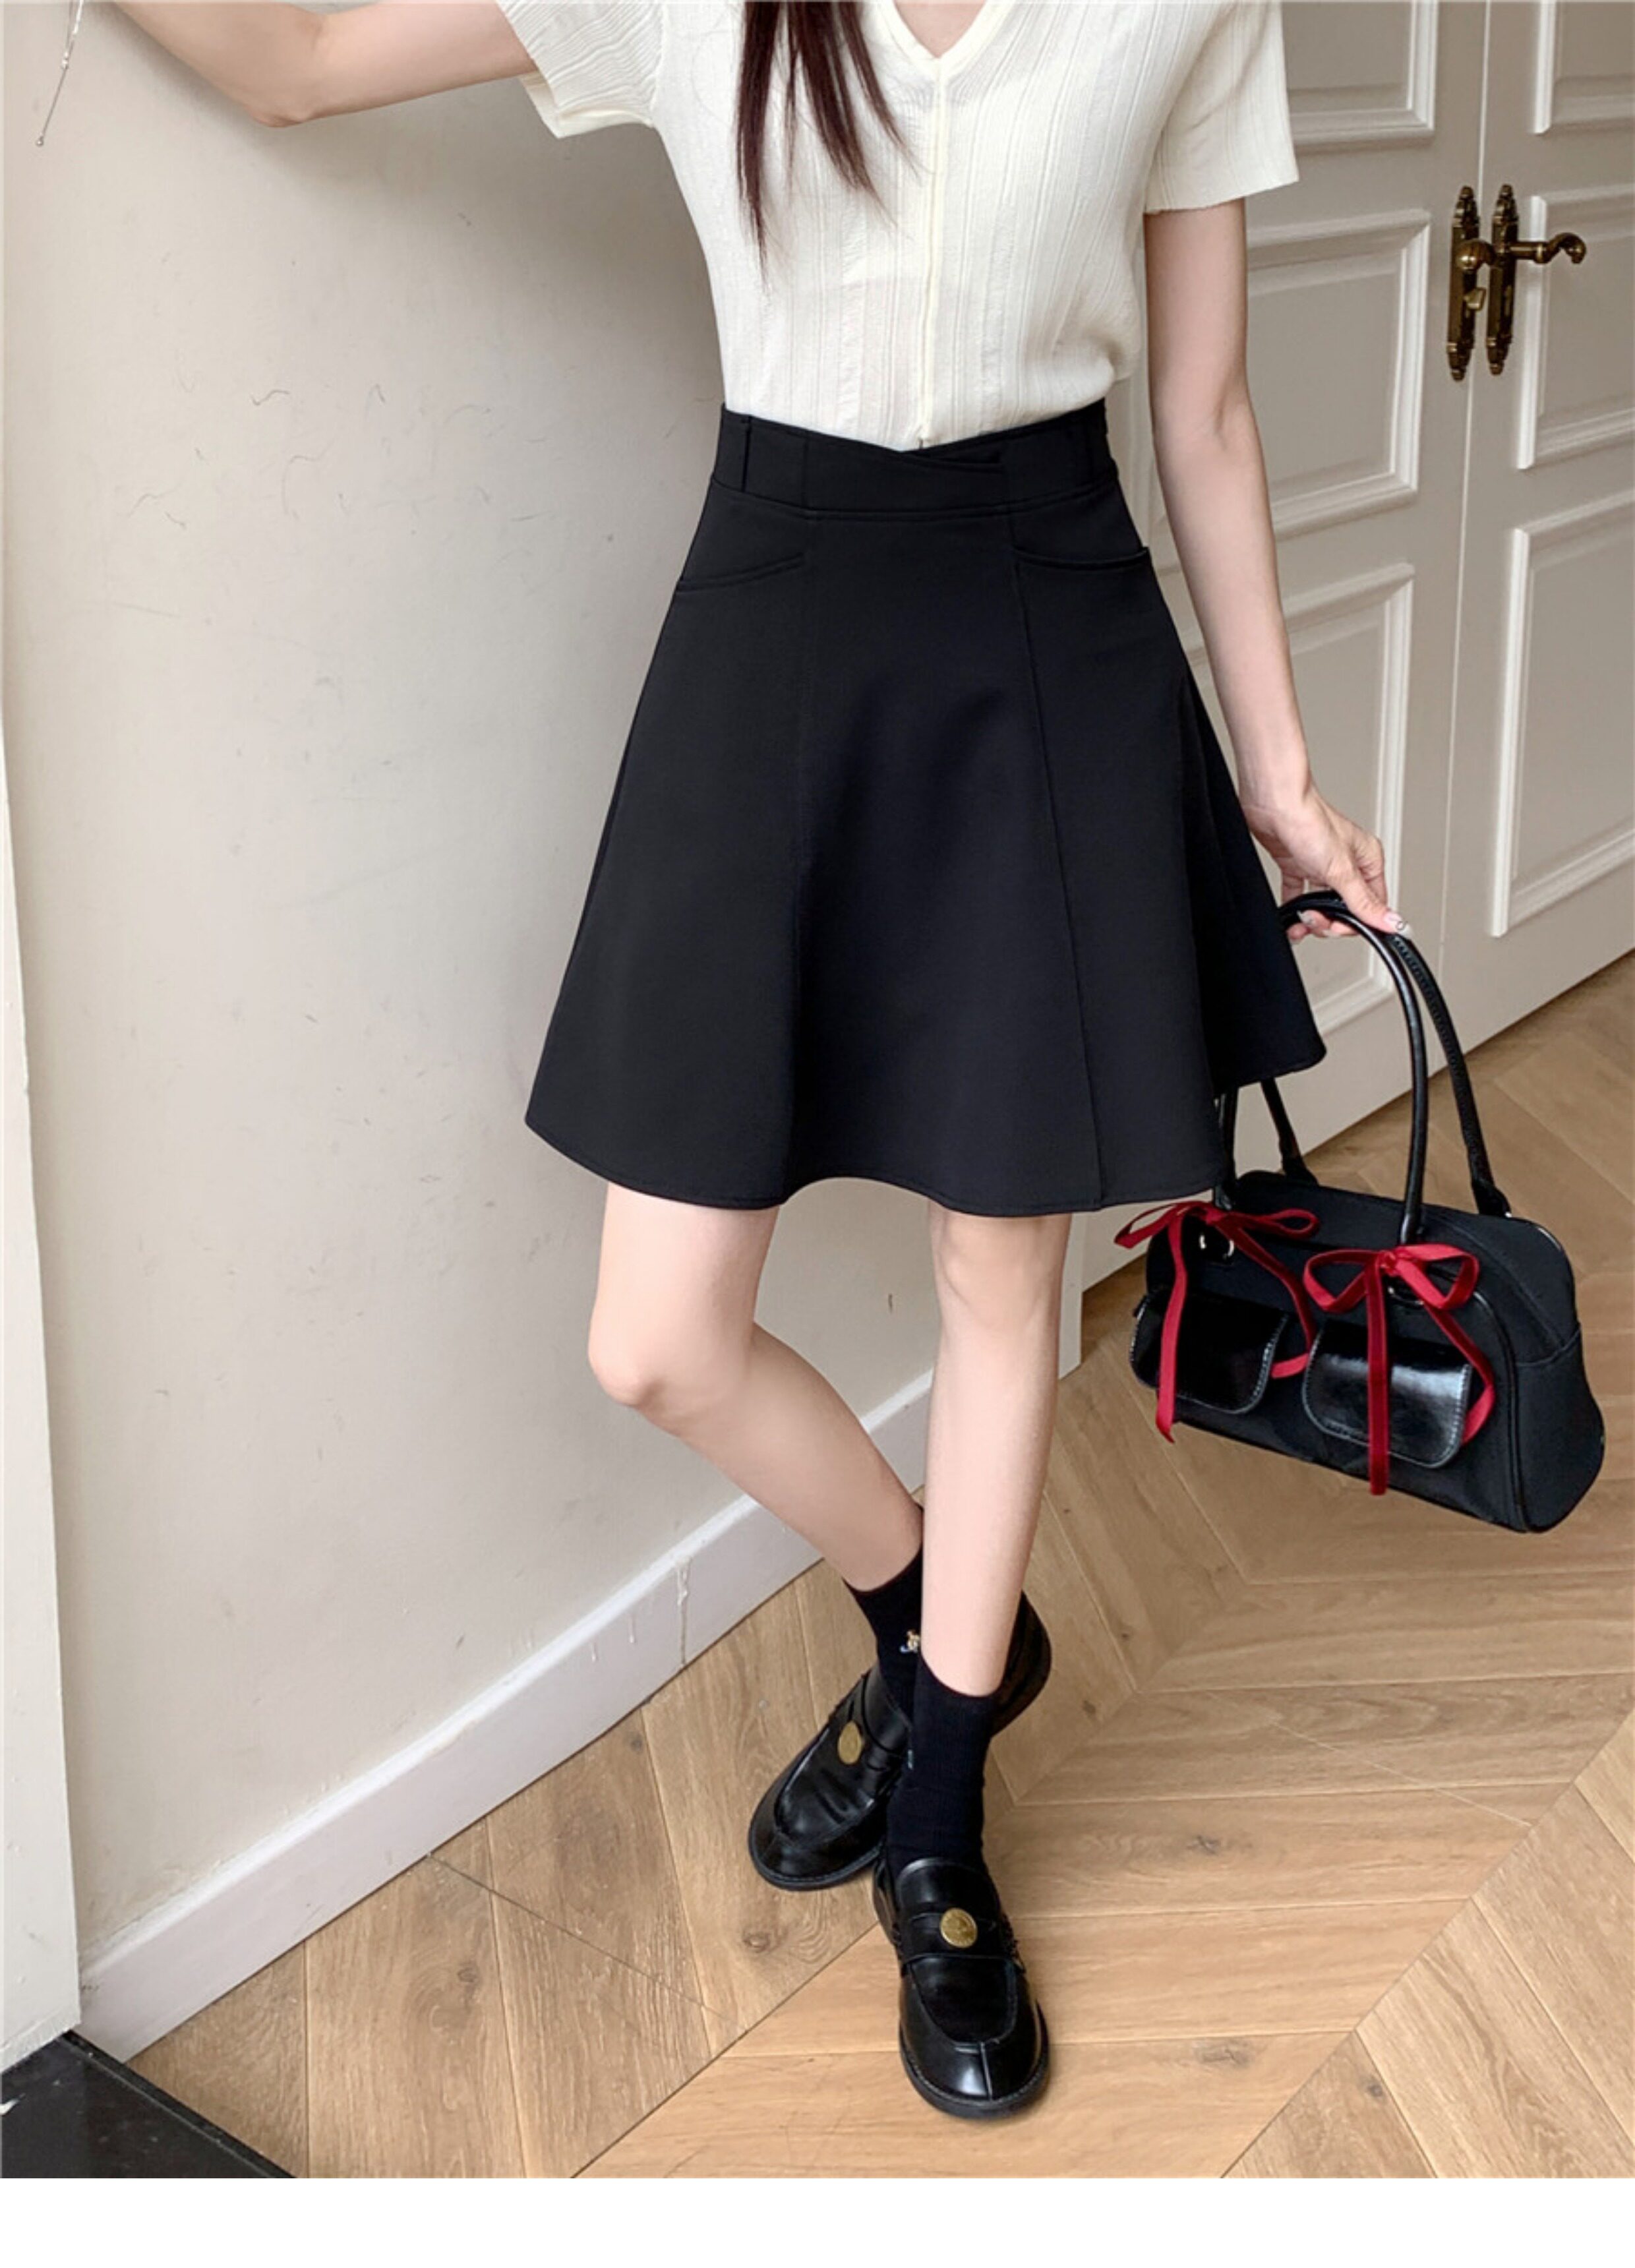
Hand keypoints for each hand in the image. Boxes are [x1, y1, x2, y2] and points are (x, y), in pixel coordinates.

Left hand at [1240, 781, 1405, 943]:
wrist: (1273, 803)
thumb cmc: (1309, 821)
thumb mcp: (1342, 870)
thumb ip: (1364, 901)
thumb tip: (1392, 923)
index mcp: (1367, 860)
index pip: (1371, 904)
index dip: (1356, 922)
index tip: (1338, 928)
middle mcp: (1346, 862)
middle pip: (1345, 907)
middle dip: (1329, 920)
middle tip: (1315, 920)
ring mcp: (1320, 864)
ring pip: (1321, 904)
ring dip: (1310, 917)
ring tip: (1300, 918)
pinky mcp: (1297, 865)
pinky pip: (1297, 895)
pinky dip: (1293, 909)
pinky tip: (1289, 917)